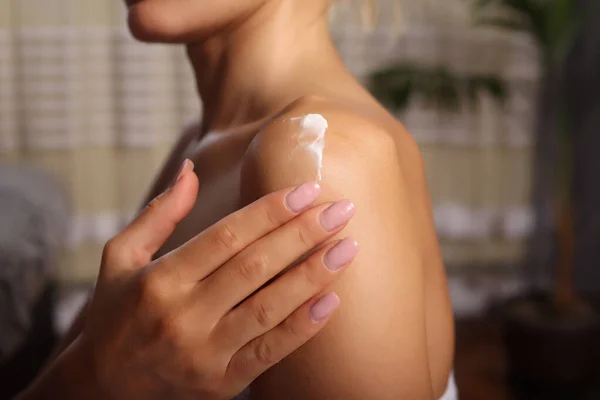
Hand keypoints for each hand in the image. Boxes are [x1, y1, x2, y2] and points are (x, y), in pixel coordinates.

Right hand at [78, 160, 357, 399]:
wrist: (105, 387)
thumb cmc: (115, 314)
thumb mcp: (120, 258)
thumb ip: (157, 214)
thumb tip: (189, 169)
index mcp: (160, 279)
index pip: (226, 236)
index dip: (270, 211)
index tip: (307, 190)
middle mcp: (182, 316)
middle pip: (255, 266)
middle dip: (302, 234)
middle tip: (341, 209)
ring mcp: (204, 353)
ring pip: (269, 307)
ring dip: (313, 275)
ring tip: (348, 246)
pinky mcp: (221, 384)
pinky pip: (270, 352)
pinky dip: (303, 327)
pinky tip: (332, 300)